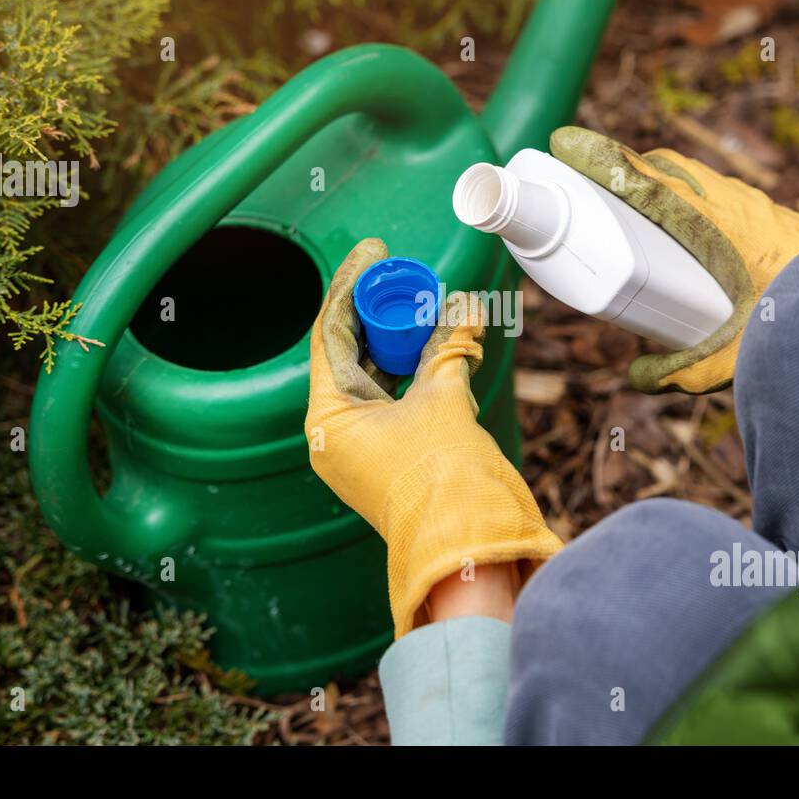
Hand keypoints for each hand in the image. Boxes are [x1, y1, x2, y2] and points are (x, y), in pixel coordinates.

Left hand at [305, 238, 561, 636]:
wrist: (469, 547)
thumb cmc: (445, 478)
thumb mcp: (445, 399)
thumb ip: (450, 347)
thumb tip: (465, 304)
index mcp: (329, 418)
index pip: (330, 334)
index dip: (352, 286)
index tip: (374, 252)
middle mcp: (335, 434)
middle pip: (350, 353)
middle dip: (379, 312)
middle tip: (404, 274)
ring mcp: (360, 448)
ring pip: (374, 376)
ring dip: (400, 340)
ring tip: (427, 303)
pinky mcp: (387, 458)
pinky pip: (393, 400)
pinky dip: (413, 370)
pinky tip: (436, 341)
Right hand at [550, 126, 798, 393]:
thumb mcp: (732, 356)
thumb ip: (681, 370)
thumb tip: (637, 378)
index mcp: (709, 225)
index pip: (643, 180)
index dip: (601, 160)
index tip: (565, 144)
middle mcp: (729, 203)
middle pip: (665, 169)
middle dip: (625, 168)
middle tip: (589, 180)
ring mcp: (751, 204)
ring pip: (693, 177)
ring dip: (660, 181)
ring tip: (632, 205)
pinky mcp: (767, 214)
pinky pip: (716, 192)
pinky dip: (691, 197)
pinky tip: (687, 229)